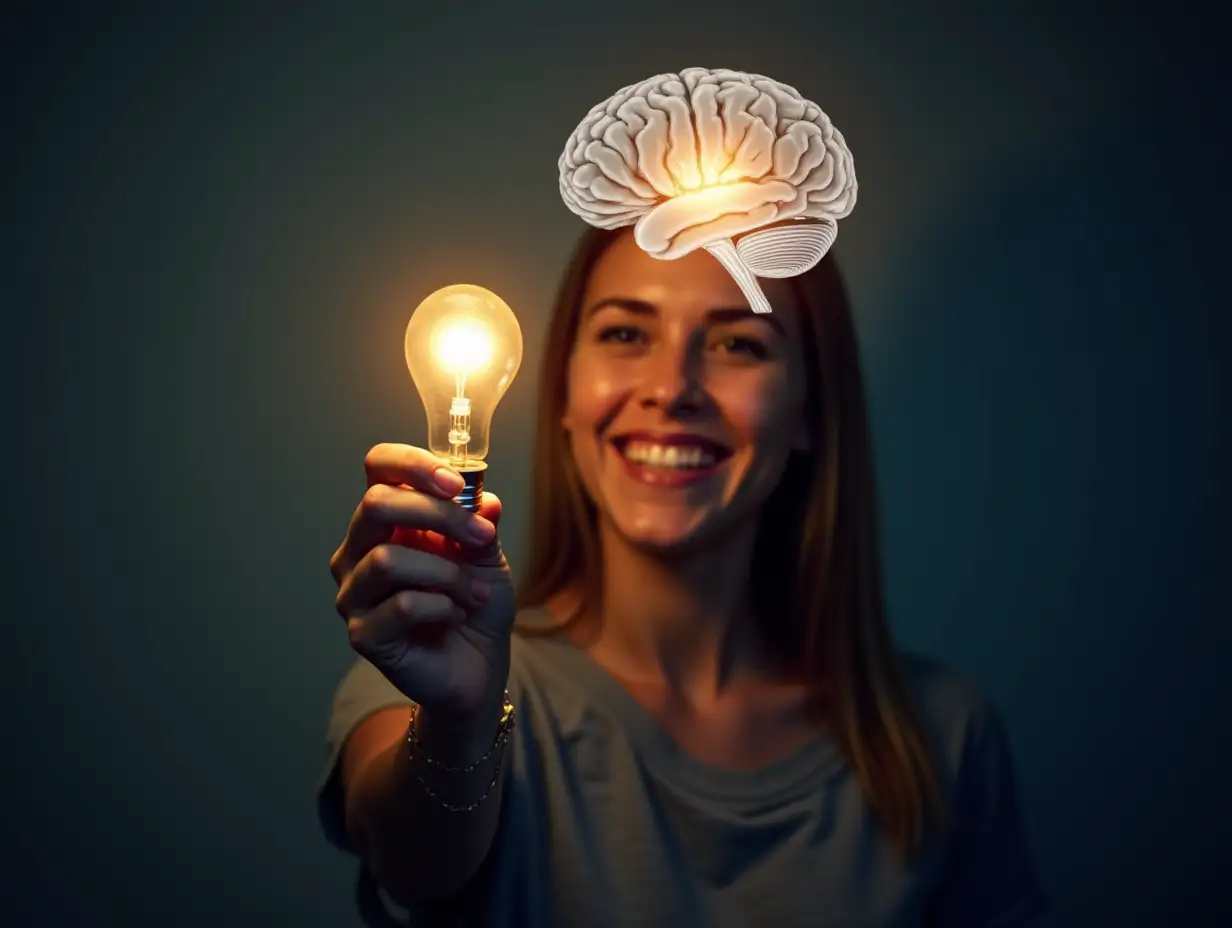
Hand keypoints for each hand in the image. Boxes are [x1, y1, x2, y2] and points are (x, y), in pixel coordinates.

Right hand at [330, 443, 516, 718]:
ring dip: (447, 573)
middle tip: (481, 538)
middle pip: (376, 505)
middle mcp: (358, 550)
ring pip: (388, 560)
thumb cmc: (475, 602)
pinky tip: (454, 616)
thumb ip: (480, 523)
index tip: (456, 484)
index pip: (378, 467)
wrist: (478, 667)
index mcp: (386, 519)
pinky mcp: (362, 634)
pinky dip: (442, 607)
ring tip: (475, 593)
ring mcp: (354, 592)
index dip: (413, 465)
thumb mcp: (487, 556)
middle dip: (440, 516)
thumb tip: (484, 499)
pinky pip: (402, 606)